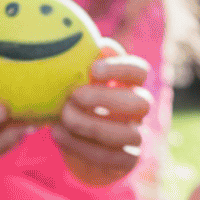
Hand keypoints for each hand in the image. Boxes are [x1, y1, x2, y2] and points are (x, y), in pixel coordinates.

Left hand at [52, 39, 152, 186]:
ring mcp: (135, 136)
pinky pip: (114, 158)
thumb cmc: (71, 102)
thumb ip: (77, 63)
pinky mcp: (126, 160)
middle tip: (75, 95)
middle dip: (107, 99)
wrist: (72, 142)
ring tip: (64, 118)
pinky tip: (58, 135)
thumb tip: (77, 39)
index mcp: (128, 85)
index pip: (139, 72)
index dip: (121, 68)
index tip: (94, 68)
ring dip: (93, 125)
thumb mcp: (71, 81)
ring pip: (130, 134)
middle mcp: (137, 110)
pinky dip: (84, 147)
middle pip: (140, 102)